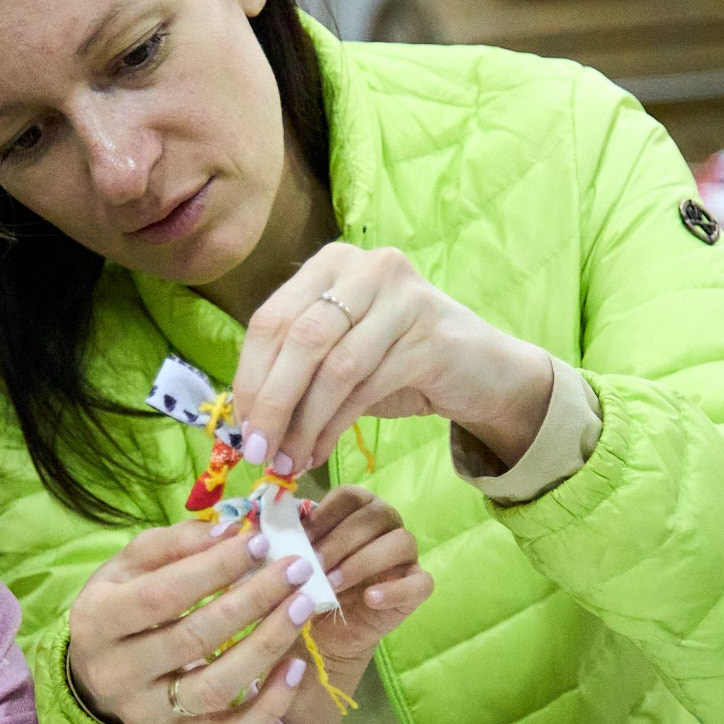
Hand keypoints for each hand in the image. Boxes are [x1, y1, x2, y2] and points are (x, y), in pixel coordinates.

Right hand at [66, 517, 321, 723]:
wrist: (94, 669)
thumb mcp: (129, 564)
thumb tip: (231, 531)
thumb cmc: (119, 601)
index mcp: (96, 619)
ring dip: (265, 647)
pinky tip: (296, 667)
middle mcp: (117, 672)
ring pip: (214, 689)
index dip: (214, 569)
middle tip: (296, 570)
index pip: (162, 594)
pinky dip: (270, 705)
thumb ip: (175, 544)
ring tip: (302, 608)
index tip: (259, 543)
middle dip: (252, 601)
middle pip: (192, 640)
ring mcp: (149, 709)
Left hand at [231, 242, 554, 474]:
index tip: (239, 427)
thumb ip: (295, 368)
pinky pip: (366, 388)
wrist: (484, 373)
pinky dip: (334, 427)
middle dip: (272, 403)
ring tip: (289, 460)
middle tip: (259, 452)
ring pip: (333, 367)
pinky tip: (320, 451)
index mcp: (332, 263)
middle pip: (299, 339)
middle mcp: (367, 268)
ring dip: (303, 423)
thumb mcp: (339, 354)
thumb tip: (243, 416)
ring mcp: (403, 298)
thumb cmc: (400, 363)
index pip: (272, 319)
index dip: (249, 377)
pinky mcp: (430, 336)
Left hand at [295, 485, 430, 683]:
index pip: (349, 496)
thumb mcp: (286, 560)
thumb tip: (259, 522)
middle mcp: (386, 524)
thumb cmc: (305, 586)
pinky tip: (370, 599)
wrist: (320, 633)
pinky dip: (396, 589)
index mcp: (357, 508)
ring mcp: (405, 555)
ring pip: (400, 542)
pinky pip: (421, 582)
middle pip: (374, 515)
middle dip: (340, 541)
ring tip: (333, 585)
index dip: (326, 515)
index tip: (302, 539)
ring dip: (363, 561)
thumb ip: (279, 538)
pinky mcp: (416, 587)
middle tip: (314, 566)